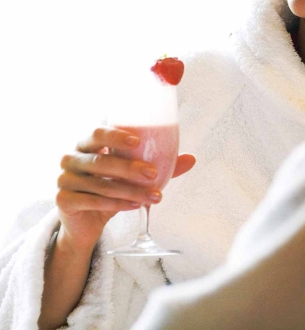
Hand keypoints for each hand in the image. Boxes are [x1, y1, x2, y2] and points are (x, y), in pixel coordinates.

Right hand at [56, 127, 195, 252]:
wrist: (86, 221)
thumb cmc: (111, 186)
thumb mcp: (133, 174)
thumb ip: (159, 164)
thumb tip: (192, 158)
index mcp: (87, 143)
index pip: (97, 133)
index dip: (115, 136)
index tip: (137, 141)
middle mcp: (72, 157)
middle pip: (100, 161)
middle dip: (129, 168)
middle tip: (153, 174)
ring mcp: (64, 179)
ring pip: (100, 184)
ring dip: (130, 191)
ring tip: (154, 197)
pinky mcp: (63, 200)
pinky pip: (92, 201)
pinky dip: (116, 204)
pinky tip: (134, 205)